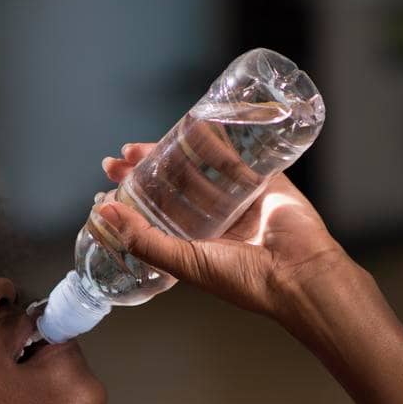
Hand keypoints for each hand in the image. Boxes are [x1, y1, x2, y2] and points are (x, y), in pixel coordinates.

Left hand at [91, 135, 349, 319]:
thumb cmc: (243, 278)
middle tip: (121, 156)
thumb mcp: (184, 262)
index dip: (133, 196)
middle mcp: (215, 222)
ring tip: (149, 142)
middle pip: (174, 187)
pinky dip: (217, 140)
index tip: (110, 179)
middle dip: (147, 171)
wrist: (298, 273)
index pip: (156, 213)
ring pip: (202, 168)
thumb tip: (103, 213)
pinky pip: (238, 154)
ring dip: (176, 152)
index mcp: (195, 244)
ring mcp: (240, 199)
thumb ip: (144, 239)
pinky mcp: (264, 179)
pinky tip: (196, 125)